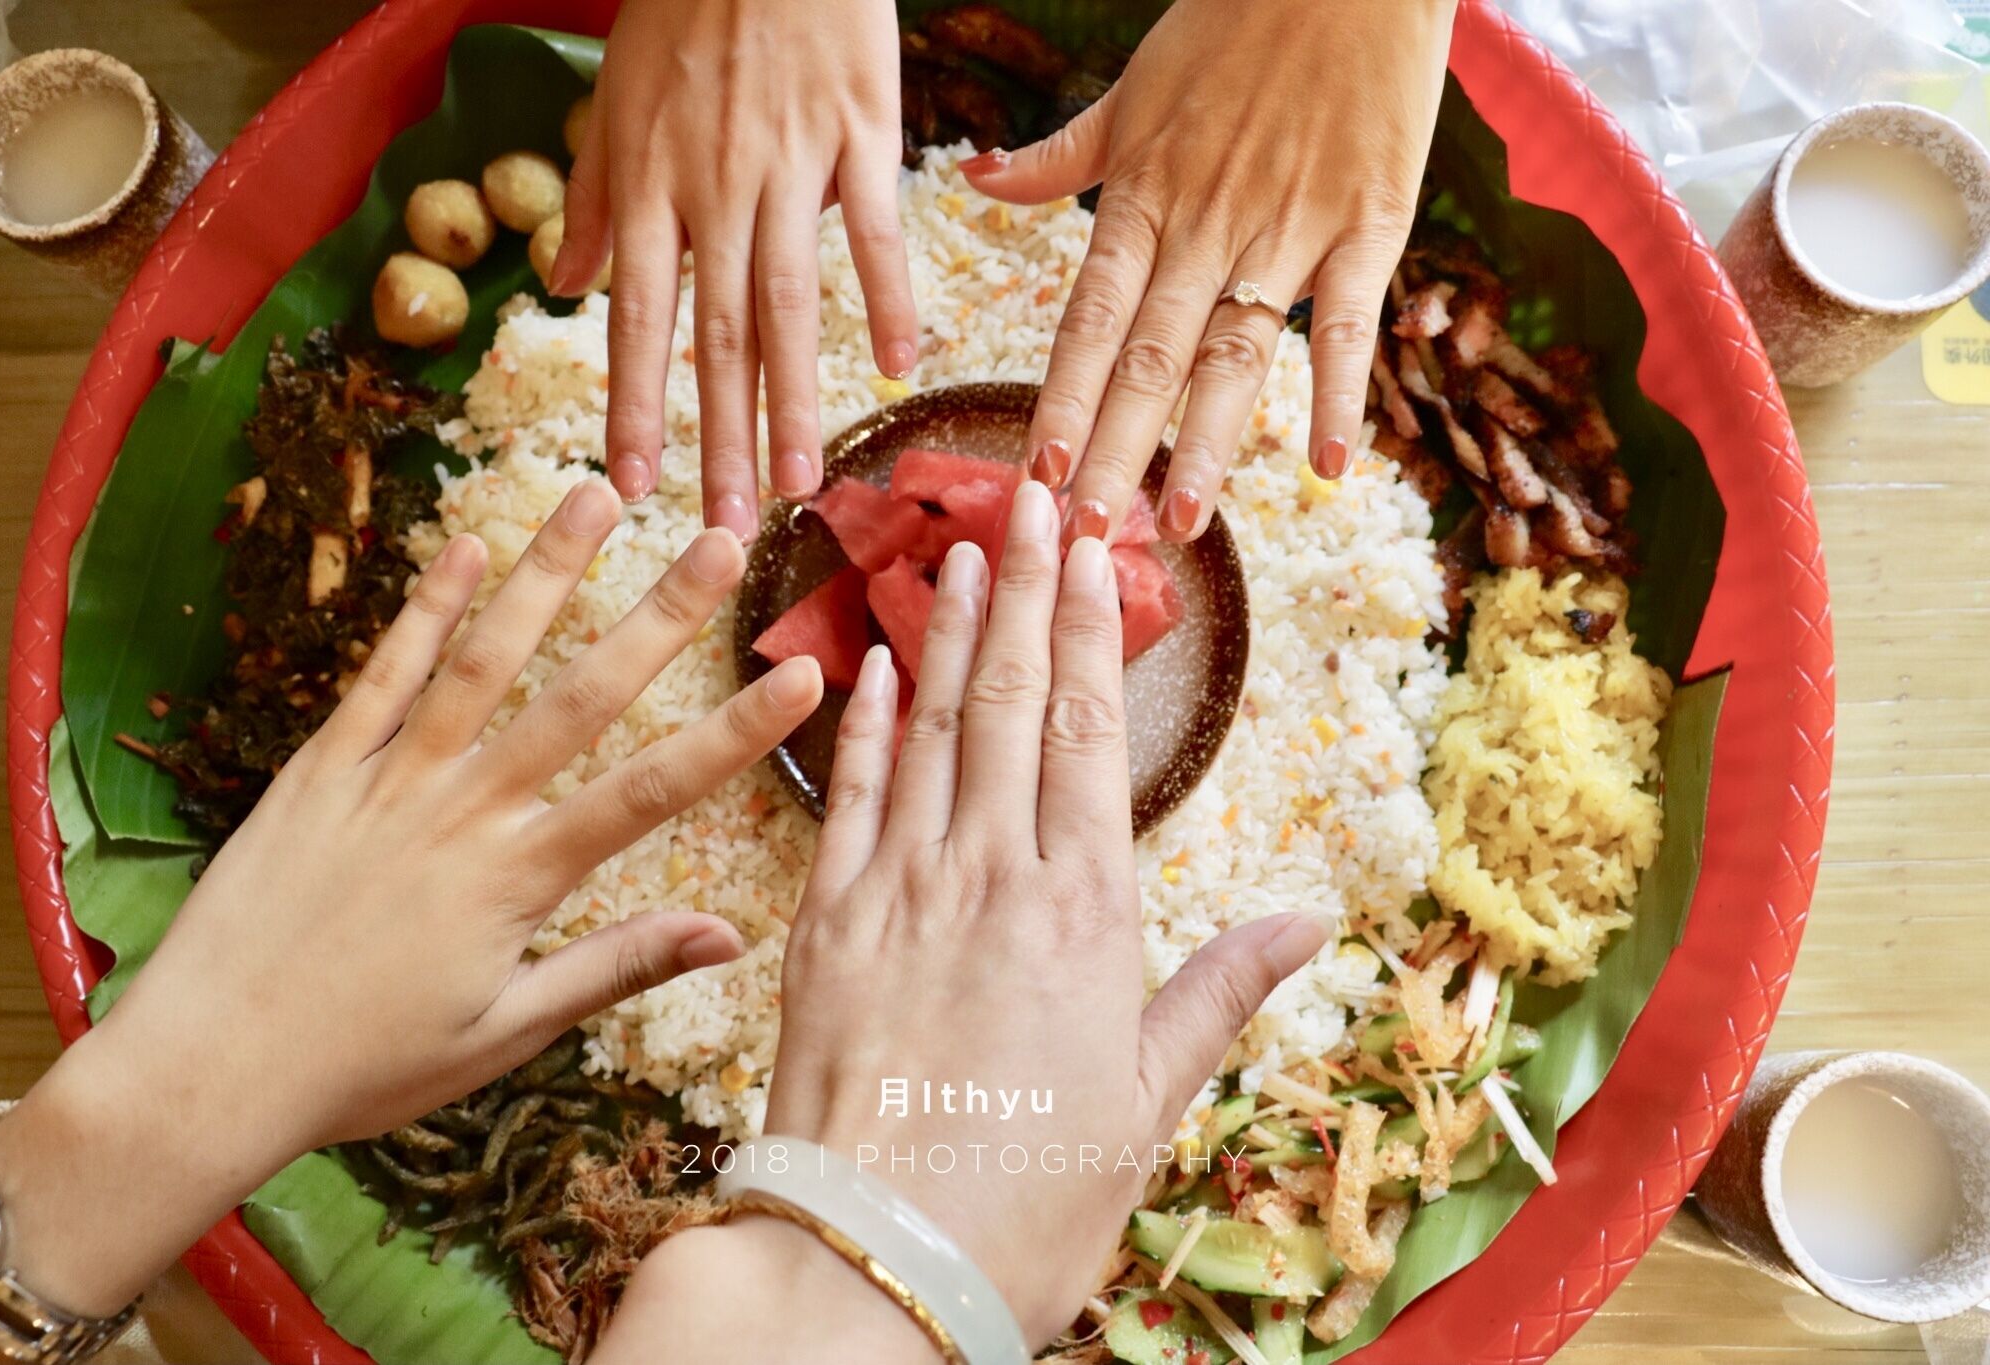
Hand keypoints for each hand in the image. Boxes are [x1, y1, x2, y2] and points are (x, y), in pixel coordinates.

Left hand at [0, 480, 822, 1317]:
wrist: (208, 1065)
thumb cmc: (364, 1066)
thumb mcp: (505, 1033)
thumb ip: (616, 967)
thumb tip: (729, 936)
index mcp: (520, 881)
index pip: (653, 791)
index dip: (736, 730)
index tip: (801, 674)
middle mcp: (465, 812)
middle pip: (581, 697)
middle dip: (660, 615)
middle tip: (717, 540)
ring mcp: (389, 779)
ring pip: (484, 659)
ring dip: (546, 573)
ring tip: (595, 495)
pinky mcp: (320, 768)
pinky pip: (382, 675)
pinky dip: (424, 609)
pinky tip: (465, 546)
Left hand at [554, 0, 916, 540]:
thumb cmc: (683, 7)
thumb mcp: (615, 101)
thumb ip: (594, 202)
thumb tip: (562, 287)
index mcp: (649, 184)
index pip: (639, 319)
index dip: (636, 407)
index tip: (634, 486)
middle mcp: (713, 188)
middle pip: (716, 333)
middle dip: (719, 436)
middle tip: (728, 522)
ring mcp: (788, 164)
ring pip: (790, 299)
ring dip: (796, 396)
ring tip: (804, 479)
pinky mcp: (858, 133)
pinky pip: (873, 228)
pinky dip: (889, 297)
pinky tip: (900, 367)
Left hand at [754, 482, 1329, 1343]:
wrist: (871, 1260)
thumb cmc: (1028, 1199)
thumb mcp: (1147, 1104)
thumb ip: (1218, 993)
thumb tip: (1310, 918)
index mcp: (1084, 912)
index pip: (1092, 733)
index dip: (1091, 630)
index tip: (1090, 551)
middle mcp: (990, 876)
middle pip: (1012, 703)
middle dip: (1023, 594)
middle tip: (1028, 500)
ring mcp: (897, 891)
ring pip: (928, 729)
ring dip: (944, 633)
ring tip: (956, 551)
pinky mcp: (823, 925)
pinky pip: (847, 797)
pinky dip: (860, 724)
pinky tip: (867, 665)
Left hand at [962, 0, 1453, 543]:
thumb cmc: (1232, 25)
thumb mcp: (1131, 92)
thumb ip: (1057, 157)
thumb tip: (974, 181)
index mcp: (1142, 197)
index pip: (1089, 319)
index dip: (1064, 399)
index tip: (1036, 472)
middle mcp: (1205, 224)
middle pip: (1150, 356)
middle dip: (1115, 449)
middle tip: (1087, 533)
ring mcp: (1286, 227)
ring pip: (1236, 351)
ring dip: (1207, 441)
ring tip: (1181, 521)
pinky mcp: (1367, 221)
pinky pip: (1347, 319)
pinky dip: (1339, 391)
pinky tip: (1327, 466)